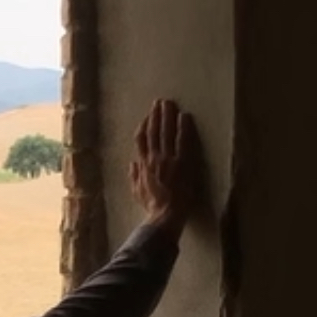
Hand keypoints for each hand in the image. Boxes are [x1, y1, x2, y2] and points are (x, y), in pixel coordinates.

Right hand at [129, 98, 201, 237]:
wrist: (165, 215)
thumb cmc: (152, 206)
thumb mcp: (137, 191)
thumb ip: (134, 176)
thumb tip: (132, 163)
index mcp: (143, 164)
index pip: (141, 139)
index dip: (144, 125)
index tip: (147, 116)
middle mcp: (154, 158)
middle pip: (153, 131)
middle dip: (156, 115)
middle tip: (159, 101)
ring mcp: (168, 159)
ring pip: (166, 132)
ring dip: (167, 116)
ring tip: (169, 103)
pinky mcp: (183, 163)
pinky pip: (182, 141)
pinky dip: (183, 128)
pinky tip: (185, 116)